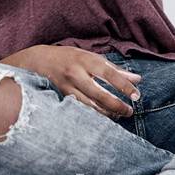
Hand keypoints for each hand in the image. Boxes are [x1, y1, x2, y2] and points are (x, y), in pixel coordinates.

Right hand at [2, 45, 141, 118]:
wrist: (37, 61)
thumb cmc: (68, 57)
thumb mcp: (90, 57)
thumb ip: (113, 69)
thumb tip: (136, 79)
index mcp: (85, 60)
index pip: (109, 74)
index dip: (124, 86)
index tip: (136, 96)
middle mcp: (75, 74)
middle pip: (100, 95)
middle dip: (116, 106)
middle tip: (128, 111)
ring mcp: (66, 87)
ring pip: (89, 106)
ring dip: (106, 113)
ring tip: (117, 116)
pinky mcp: (61, 97)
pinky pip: (80, 110)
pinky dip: (92, 115)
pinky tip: (102, 117)